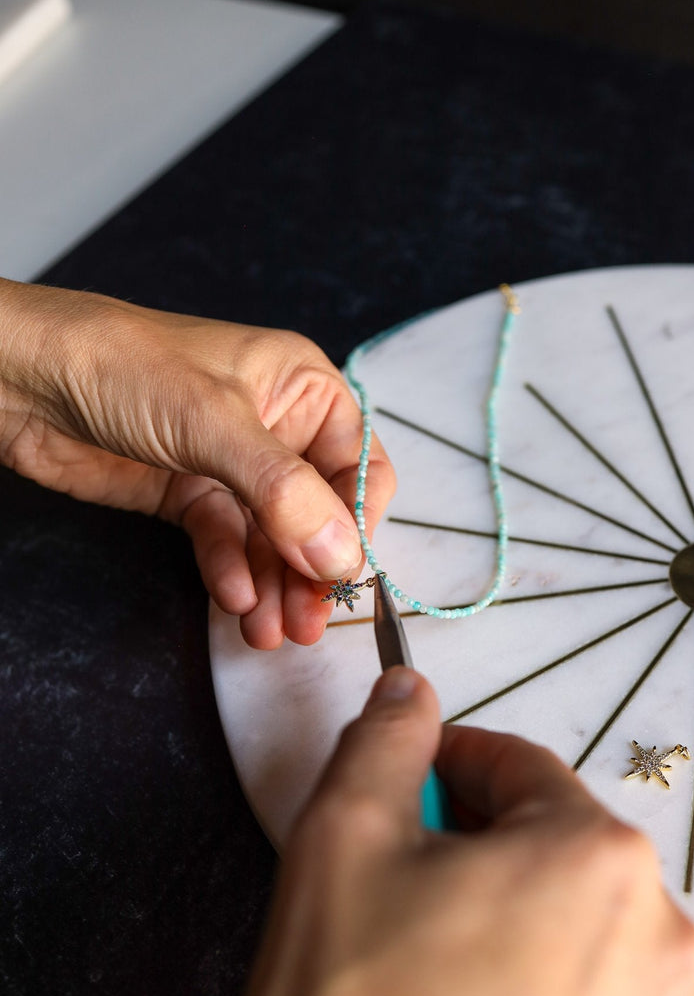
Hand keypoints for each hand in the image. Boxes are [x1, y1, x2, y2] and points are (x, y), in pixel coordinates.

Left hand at [0, 278, 394, 646]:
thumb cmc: (120, 363)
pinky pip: (225, 541)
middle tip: (308, 623)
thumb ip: (284, 493)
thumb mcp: (215, 423)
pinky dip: (231, 571)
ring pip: (272, 537)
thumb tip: (343, 556)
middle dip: (312, 570)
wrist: (20, 376)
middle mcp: (275, 425)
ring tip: (269, 632)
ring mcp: (231, 463)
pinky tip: (233, 598)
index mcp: (302, 386)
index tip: (342, 577)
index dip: (356, 524)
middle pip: (318, 511)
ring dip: (274, 584)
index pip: (358, 465)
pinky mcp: (188, 493)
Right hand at [147, 669, 693, 995]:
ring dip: (510, 934)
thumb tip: (408, 695)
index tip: (410, 775)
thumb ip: (384, 737)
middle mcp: (656, 952)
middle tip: (403, 884)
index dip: (449, 760)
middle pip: (558, 856)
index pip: (522, 767)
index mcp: (600, 862)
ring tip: (423, 974)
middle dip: (482, 851)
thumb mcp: (342, 832)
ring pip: (575, 944)